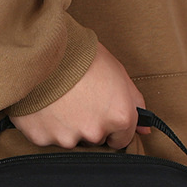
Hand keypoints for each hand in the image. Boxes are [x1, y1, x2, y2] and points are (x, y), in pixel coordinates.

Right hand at [9, 41, 150, 149]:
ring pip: (70, 139)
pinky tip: (44, 104)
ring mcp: (67, 138)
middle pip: (95, 138)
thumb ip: (134, 102)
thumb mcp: (117, 72)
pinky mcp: (42, 138)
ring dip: (66, 125)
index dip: (113, 126)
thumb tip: (145, 129)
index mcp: (119, 117)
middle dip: (89, 123)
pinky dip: (46, 125)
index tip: (102, 112)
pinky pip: (46, 137)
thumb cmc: (81, 55)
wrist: (41, 46)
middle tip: (77, 98)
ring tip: (59, 99)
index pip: (122, 140)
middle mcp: (95, 132)